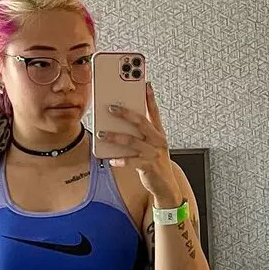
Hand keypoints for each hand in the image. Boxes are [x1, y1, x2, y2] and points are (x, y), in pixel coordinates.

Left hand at [97, 84, 180, 201]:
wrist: (166, 186)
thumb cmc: (156, 163)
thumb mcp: (153, 145)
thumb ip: (142, 133)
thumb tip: (121, 122)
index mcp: (159, 133)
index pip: (154, 112)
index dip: (150, 97)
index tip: (144, 83)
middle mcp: (158, 141)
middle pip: (141, 122)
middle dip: (125, 113)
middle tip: (110, 107)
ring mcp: (153, 153)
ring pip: (132, 141)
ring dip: (115, 136)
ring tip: (102, 134)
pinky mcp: (148, 167)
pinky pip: (131, 161)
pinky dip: (119, 159)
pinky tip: (111, 159)